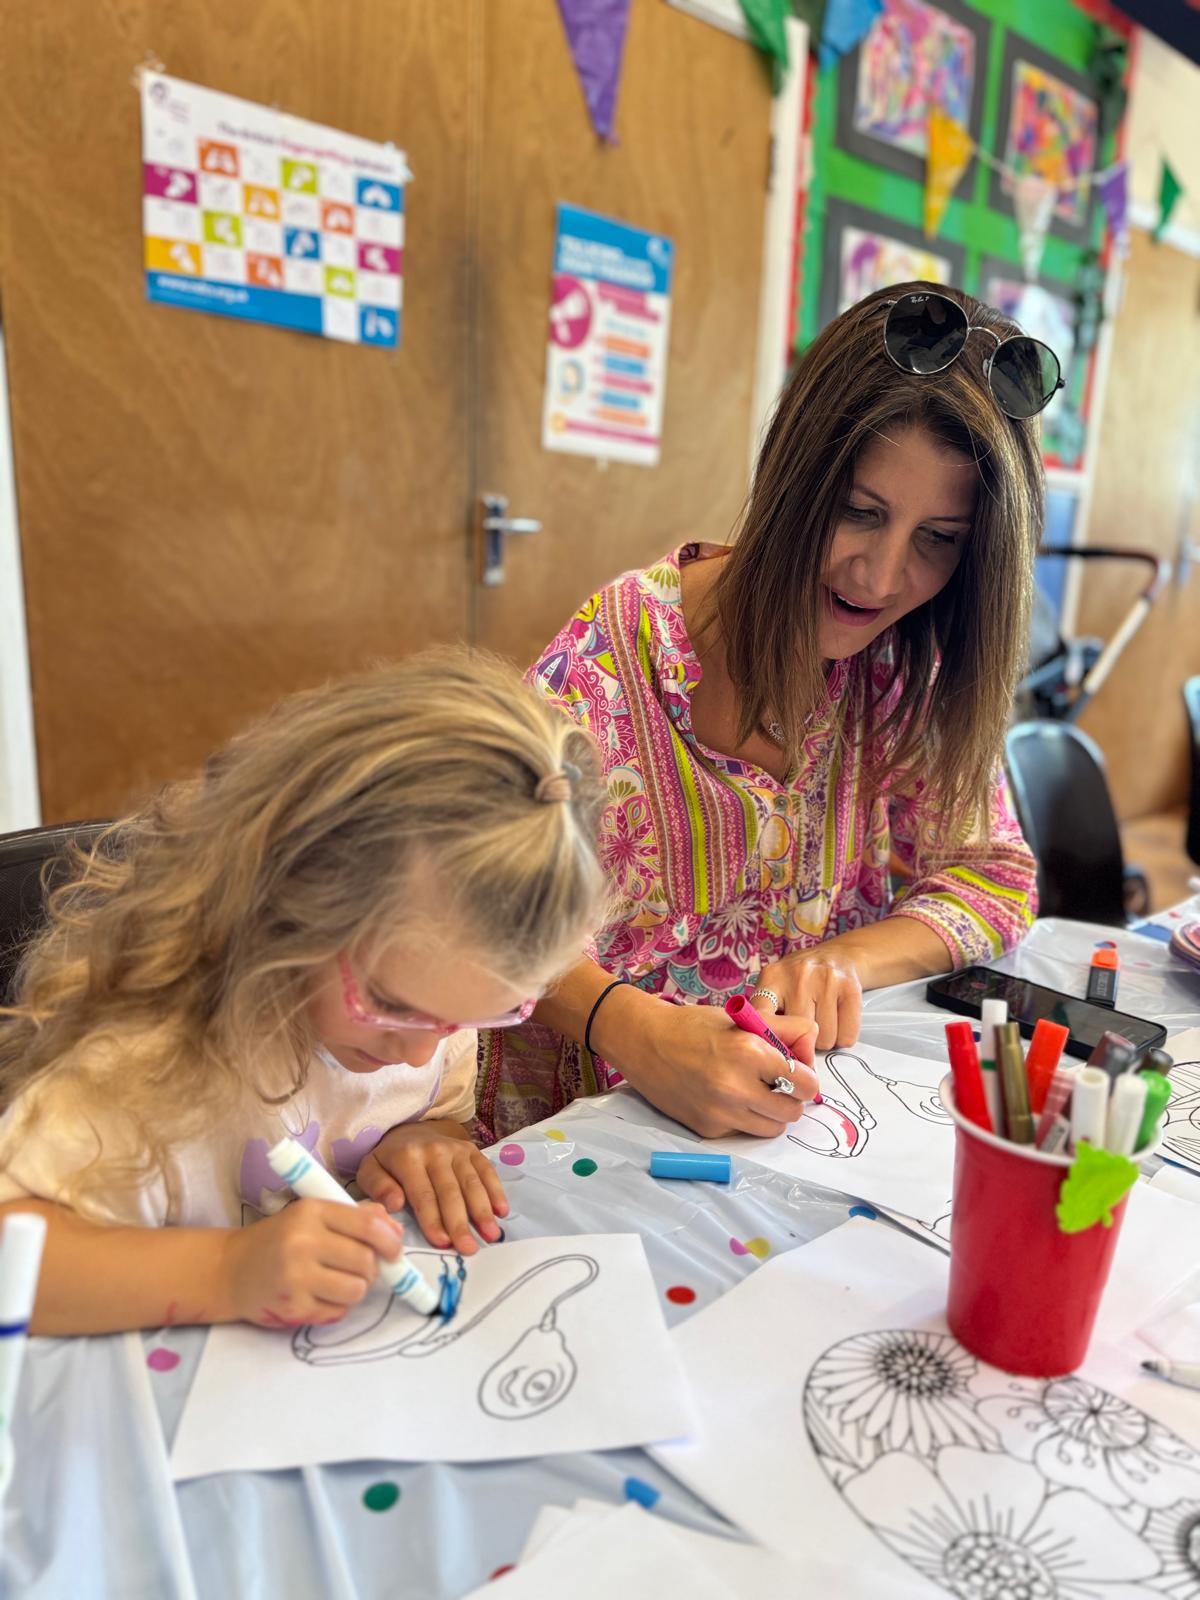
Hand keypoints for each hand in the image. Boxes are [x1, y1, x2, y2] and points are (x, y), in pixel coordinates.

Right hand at [223, 1198, 402, 1327]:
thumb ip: (354, 1217)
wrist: (229, 1270)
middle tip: (360, 1269)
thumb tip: (394, 1230)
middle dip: (372, 1268)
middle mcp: (303, 1242)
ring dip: (355, 1289)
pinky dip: (337, 1306)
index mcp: (311, 1211)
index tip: (394, 1250)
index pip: (367, 1224)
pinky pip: (337, 1312)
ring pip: (356, 1289)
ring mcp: (296, 1277)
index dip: (389, 1240)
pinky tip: (319, 1296)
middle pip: (365, 1260)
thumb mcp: (311, 1216)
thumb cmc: (278, 1239)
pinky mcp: (292, 1307)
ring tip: (338, 1282)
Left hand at [357, 1124, 508, 1254]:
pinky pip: (487, 1171)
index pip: (423, 1194)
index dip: (433, 1220)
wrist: (408, 1130)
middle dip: (460, 1223)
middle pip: (450, 1192)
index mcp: (408, 1157)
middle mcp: (435, 1150)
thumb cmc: (389, 1160)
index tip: (442, 1244)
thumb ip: (378, 1187)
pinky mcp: (472, 1150)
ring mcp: (456, 1149)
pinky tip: (501, 1211)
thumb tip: (395, 1205)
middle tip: (469, 1249)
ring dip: (483, 1210)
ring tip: (491, 1235)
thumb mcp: (370, 1170)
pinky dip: (496, 1191)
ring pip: (472, 1183)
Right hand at [600, 988, 818, 1139]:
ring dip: (771, 1114)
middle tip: (776, 1084)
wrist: (644, 1042)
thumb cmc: (693, 1026)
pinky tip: (725, 1098)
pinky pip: (743, 1131)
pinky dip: (742, 1118)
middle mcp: (736, 1087)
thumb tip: (813, 1042)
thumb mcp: (742, 1018)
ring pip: (772, 1129)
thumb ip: (786, 1028)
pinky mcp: (708, 1130)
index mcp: (749, 1052)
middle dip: (791, 1099)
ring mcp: (721, 1113)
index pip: (805, 1083)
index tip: (796, 1073)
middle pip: (793, 1112)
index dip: (805, 1078)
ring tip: (754, 1093)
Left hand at [753, 947, 863, 1050]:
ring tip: (822, 1019)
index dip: (768, 1039)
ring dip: (825, 1040)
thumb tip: (771, 1053)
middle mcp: (798, 975)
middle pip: (798, 1035)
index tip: (774, 1050)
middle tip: (805, 1026)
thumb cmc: (800, 980)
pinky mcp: (851, 989)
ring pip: (824, 1040)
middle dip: (803, 1040)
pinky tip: (838, 1019)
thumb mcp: (775, 987)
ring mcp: (826, 980)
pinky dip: (843, 1037)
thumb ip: (767, 1015)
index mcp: (772, 977)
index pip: (761, 1017)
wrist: (838, 955)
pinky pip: (846, 1037)